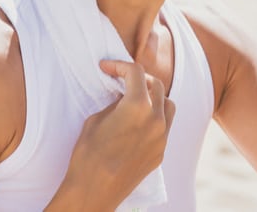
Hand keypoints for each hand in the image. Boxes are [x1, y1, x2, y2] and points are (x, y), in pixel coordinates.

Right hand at [58, 60, 174, 209]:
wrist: (93, 192)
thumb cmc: (88, 154)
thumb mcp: (96, 119)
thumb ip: (115, 103)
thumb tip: (122, 98)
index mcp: (138, 106)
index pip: (136, 72)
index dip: (119, 65)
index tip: (107, 68)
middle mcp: (156, 119)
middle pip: (156, 85)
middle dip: (139, 78)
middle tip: (122, 79)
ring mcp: (161, 137)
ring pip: (168, 105)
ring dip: (154, 96)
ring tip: (137, 98)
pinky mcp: (161, 153)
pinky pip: (165, 126)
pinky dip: (155, 117)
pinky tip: (138, 121)